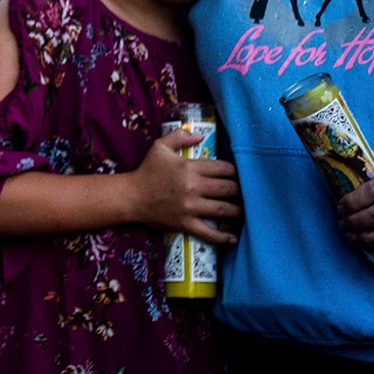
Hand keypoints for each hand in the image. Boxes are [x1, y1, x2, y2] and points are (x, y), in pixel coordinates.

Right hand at [125, 129, 240, 243]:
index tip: (236, 175)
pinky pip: (208, 233)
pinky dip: (223, 237)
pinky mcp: (185, 223)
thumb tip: (199, 136)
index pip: (224, 169)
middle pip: (228, 189)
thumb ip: (179, 136)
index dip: (235, 172)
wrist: (131, 197)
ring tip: (242, 211)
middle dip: (239, 191)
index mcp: (189, 167)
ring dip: (237, 211)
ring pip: (224, 210)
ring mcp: (190, 207)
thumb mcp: (160, 147)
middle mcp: (193, 187)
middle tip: (242, 192)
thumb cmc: (146, 171)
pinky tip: (232, 238)